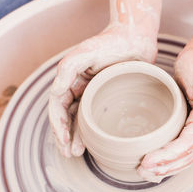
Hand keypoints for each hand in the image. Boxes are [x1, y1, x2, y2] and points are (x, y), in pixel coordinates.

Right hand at [48, 24, 157, 156]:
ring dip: (77, 136)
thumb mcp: (87, 51)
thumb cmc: (111, 42)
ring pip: (81, 120)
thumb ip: (69, 68)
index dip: (58, 125)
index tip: (64, 141)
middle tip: (70, 153)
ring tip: (79, 152)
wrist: (136, 38)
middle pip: (67, 116)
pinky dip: (95, 131)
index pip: (58, 106)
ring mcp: (94, 94)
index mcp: (70, 78)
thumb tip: (55, 91)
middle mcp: (79, 87)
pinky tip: (98, 142)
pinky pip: (99, 117)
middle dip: (65, 136)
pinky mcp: (110, 97)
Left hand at [137, 48, 192, 182]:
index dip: (168, 156)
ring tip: (146, 172)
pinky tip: (156, 163)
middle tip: (142, 171)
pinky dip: (169, 160)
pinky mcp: (190, 128)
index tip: (148, 161)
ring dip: (166, 168)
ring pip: (184, 158)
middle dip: (164, 167)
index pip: (186, 146)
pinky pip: (181, 150)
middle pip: (185, 157)